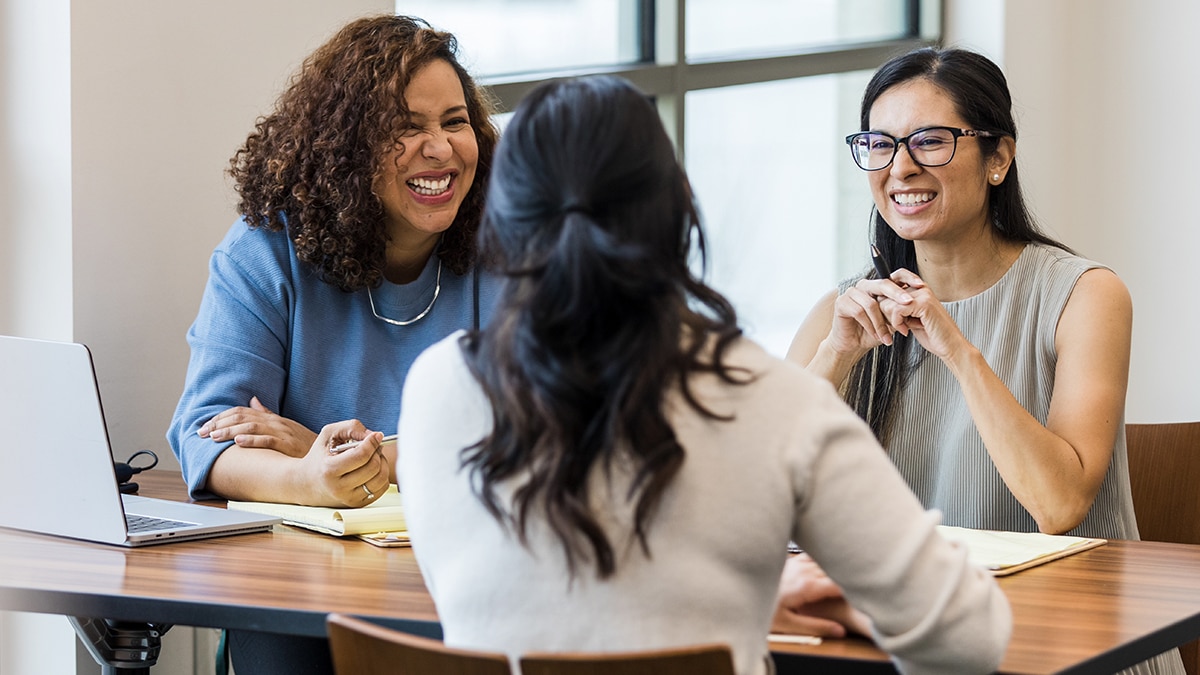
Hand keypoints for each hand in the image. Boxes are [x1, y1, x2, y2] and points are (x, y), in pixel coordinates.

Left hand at [198, 396, 317, 457]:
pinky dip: (252, 440)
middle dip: (219, 424)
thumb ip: (268, 413)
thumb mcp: (286, 425)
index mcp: (273, 418)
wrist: (328, 454)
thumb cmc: (304, 444)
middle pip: (243, 417)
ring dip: (230, 431)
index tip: (205, 426)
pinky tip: (238, 442)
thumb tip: (253, 400)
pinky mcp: (289, 446)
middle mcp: (276, 422)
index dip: (221, 417)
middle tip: (201, 432)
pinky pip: (268, 441)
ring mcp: (283, 433)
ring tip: (214, 437)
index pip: (242, 411)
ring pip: (251, 427)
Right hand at [303, 420, 390, 506]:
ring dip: (382, 463)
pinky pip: (382, 488)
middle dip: (377, 452)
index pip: (360, 456)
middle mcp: (339, 488)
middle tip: (373, 446)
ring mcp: (349, 499)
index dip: (372, 443)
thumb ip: (351, 428)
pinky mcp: (358, 504)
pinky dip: (382, 474)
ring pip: (381, 478)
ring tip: (372, 457)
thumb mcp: (329, 434)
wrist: (306, 483)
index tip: (376, 436)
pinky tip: (371, 469)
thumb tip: (375, 436)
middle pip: (373, 467)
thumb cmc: (320, 455)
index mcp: (329, 470)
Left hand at [771, 554, 869, 637]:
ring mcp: (798, 562)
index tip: (871, 590)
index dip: (856, 586)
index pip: (840, 584)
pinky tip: (834, 560)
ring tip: (858, 564)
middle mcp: (804, 570)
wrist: (741, 590)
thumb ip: (817, 627)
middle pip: (836, 569)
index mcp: (807, 586)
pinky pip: (817, 557)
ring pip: (827, 559)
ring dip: (840, 563)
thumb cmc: (764, 608)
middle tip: (871, 574)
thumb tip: (840, 631)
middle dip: (852, 573)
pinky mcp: (794, 559)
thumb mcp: (789, 624)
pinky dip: (828, 558)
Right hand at [828, 274, 915, 352]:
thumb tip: (919, 302)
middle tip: (909, 303)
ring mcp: (851, 293)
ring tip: (887, 337)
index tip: (921, 285)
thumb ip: (900, 310)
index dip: (908, 277)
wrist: (853, 345)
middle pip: (882, 284)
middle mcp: (864, 286)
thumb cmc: (872, 332)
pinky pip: (859, 312)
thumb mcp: (892, 320)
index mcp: (878, 287)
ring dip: (881, 323)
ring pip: (871, 303)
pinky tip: (875, 335)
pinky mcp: (842, 302)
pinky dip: (870, 326)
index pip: (893, 275)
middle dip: (897, 294)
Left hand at [875, 268, 970, 362]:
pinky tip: (907, 330)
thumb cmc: (931, 334)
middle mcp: (920, 288)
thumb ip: (896, 307)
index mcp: (918, 289)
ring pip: (887, 303)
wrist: (950, 346)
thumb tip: (876, 301)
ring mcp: (922, 294)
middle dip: (885, 313)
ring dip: (891, 320)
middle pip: (884, 294)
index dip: (884, 297)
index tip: (888, 314)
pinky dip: (897, 324)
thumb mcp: (909, 318)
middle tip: (898, 325)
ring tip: (905, 327)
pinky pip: (896, 310)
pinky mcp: (923, 303)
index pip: (892, 280)